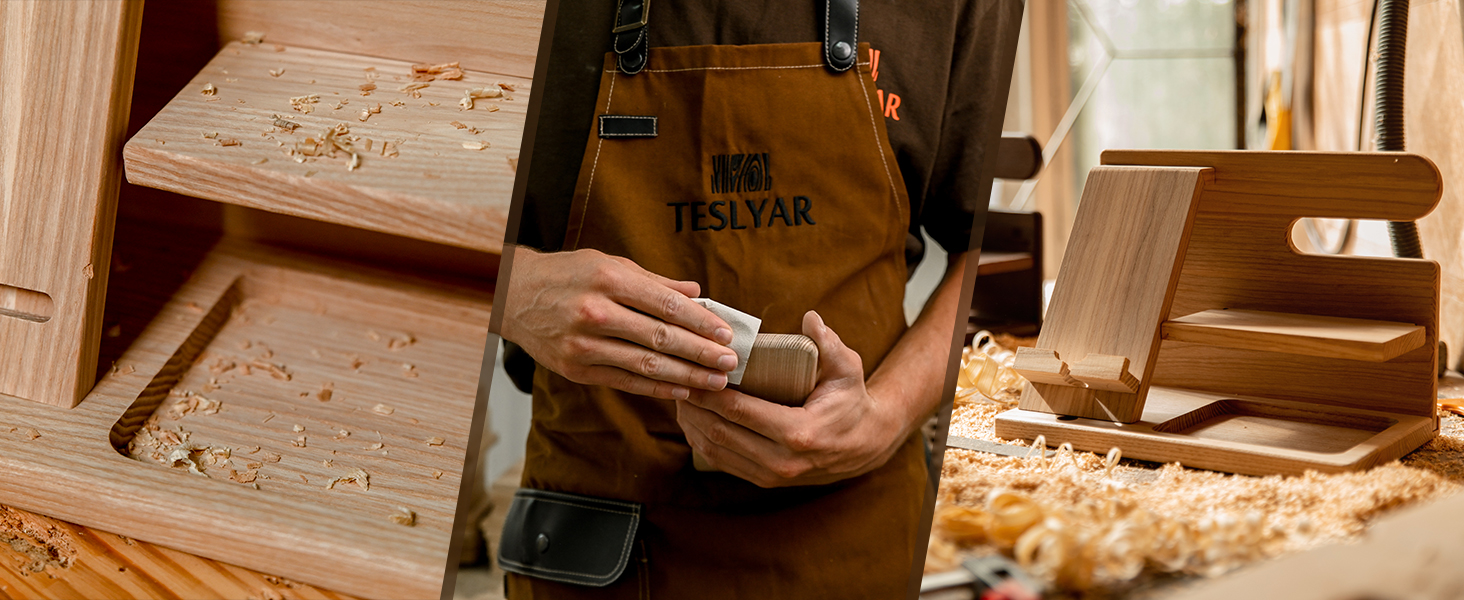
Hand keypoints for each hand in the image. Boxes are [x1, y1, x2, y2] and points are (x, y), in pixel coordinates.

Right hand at [499, 247, 738, 399]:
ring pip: (646, 365)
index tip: (726, 334)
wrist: (513, 296)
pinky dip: (657, 387)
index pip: (666, 305)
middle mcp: (596, 313)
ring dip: (686, 376)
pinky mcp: (576, 369)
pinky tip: (682, 390)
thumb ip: (655, 282)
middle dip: (701, 353)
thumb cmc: (568, 275)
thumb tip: (696, 292)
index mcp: (609, 280)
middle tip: (730, 363)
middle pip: (661, 338)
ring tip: (715, 382)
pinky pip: (626, 381)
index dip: (701, 322)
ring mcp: (584, 345)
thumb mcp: (610, 265)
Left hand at [676, 311, 912, 486]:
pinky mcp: (763, 480)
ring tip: (680, 397)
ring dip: (692, 424)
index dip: (710, 392)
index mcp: (799, 433)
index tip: (693, 370)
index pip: (739, 411)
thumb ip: (830, 343)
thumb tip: (810, 318)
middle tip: (678, 379)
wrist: (866, 444)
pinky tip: (692, 420)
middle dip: (694, 405)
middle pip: (720, 431)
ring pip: (715, 450)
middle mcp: (781, 461)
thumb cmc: (852, 401)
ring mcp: (771, 476)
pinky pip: (722, 462)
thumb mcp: (849, 369)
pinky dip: (701, 441)